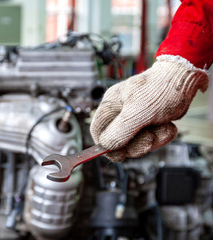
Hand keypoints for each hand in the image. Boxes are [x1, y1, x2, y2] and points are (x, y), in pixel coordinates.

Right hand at [90, 56, 208, 161]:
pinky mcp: (148, 123)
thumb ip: (120, 130)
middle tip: (150, 137)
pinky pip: (150, 139)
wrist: (185, 79)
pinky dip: (161, 136)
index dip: (106, 145)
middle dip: (137, 143)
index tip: (119, 154)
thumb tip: (105, 145)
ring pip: (136, 143)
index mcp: (110, 105)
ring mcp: (134, 118)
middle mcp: (120, 112)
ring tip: (164, 127)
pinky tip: (168, 126)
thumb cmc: (160, 88)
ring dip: (153, 139)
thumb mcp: (138, 111)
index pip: (98, 131)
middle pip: (118, 141)